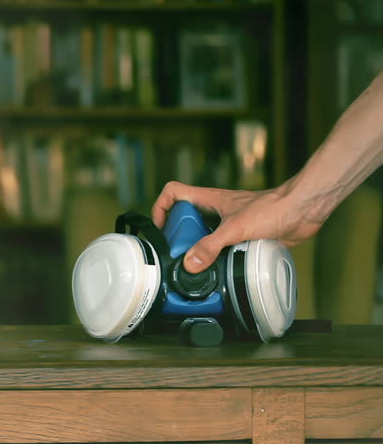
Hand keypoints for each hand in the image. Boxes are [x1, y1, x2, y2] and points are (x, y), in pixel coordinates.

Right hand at [151, 181, 325, 273]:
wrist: (303, 211)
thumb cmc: (273, 207)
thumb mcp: (235, 228)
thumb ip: (211, 246)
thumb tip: (190, 263)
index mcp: (209, 200)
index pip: (174, 193)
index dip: (162, 207)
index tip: (161, 227)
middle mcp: (216, 211)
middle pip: (185, 219)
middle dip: (179, 237)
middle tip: (179, 254)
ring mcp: (229, 224)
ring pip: (204, 235)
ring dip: (199, 250)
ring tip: (198, 266)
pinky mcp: (243, 237)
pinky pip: (223, 248)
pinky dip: (219, 259)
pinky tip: (221, 270)